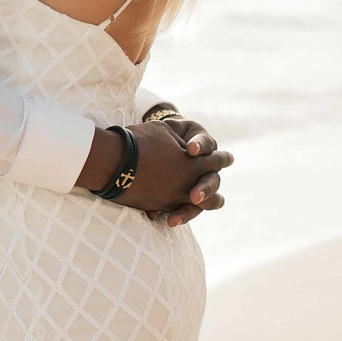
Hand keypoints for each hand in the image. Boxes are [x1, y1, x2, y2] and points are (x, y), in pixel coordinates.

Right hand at [75, 123, 232, 225]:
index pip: (214, 161)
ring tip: (204, 204)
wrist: (112, 160)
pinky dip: (176, 208)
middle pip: (210, 190)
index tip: (229, 158)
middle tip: (219, 193)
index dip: (222, 159)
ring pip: (195, 206)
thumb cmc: (139, 140)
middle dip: (213, 188)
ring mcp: (172, 197)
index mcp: (193, 164)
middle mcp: (187, 184)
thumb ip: (183, 142)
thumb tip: (192, 150)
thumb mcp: (165, 132)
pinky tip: (176, 208)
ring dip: (200, 204)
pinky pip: (172, 208)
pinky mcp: (157, 205)